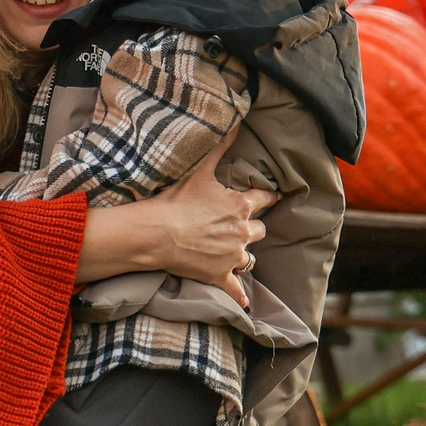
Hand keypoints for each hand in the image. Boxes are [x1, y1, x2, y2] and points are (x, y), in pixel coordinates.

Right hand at [76, 131, 271, 303]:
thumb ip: (220, 147)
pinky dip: (240, 295)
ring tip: (235, 252)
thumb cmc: (176, 201)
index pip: (264, 198)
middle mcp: (242, 231)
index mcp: (240, 206)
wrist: (157, 233)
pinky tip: (245, 303)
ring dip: (245, 254)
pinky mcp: (219, 275)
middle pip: (260, 229)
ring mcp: (232, 256)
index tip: (269, 196)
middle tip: (242, 225)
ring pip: (250, 257)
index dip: (266, 197)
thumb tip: (237, 123)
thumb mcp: (199, 170)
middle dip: (252, 226)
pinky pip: (236, 289)